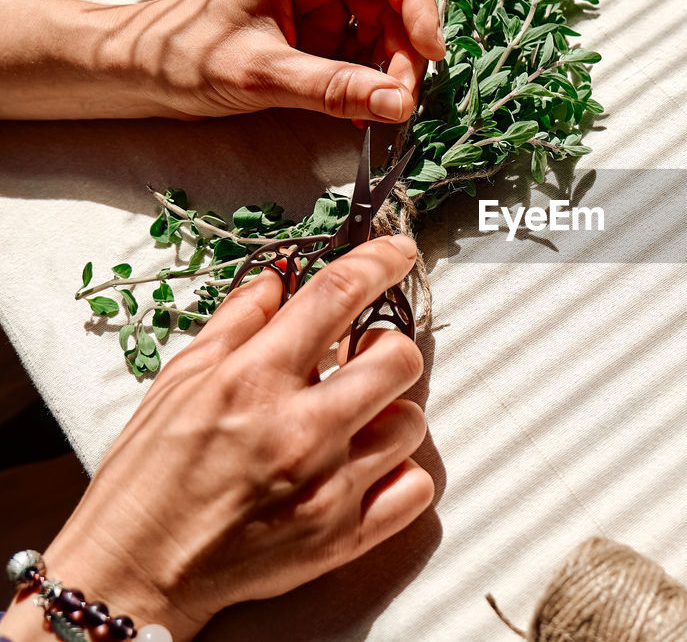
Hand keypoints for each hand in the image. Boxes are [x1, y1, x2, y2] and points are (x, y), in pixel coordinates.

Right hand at [27, 236, 432, 639]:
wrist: (133, 574)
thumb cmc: (146, 477)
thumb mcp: (177, 381)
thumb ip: (235, 323)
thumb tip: (278, 279)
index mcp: (253, 380)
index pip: (337, 296)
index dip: (379, 262)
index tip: (398, 252)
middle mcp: (300, 430)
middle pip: (398, 358)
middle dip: (385, 347)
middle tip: (359, 357)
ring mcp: (328, 487)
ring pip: (411, 422)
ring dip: (387, 414)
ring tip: (351, 422)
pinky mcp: (343, 538)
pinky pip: (415, 489)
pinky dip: (398, 475)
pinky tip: (365, 469)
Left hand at [121, 0, 445, 121]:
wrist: (138, 75)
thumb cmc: (180, 55)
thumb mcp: (260, 73)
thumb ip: (331, 87)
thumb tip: (396, 102)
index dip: (416, 2)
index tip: (431, 50)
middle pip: (391, 2)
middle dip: (405, 49)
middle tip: (404, 96)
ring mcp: (319, 12)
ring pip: (383, 34)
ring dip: (392, 71)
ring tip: (383, 108)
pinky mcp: (317, 45)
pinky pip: (363, 60)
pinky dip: (372, 86)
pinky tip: (365, 111)